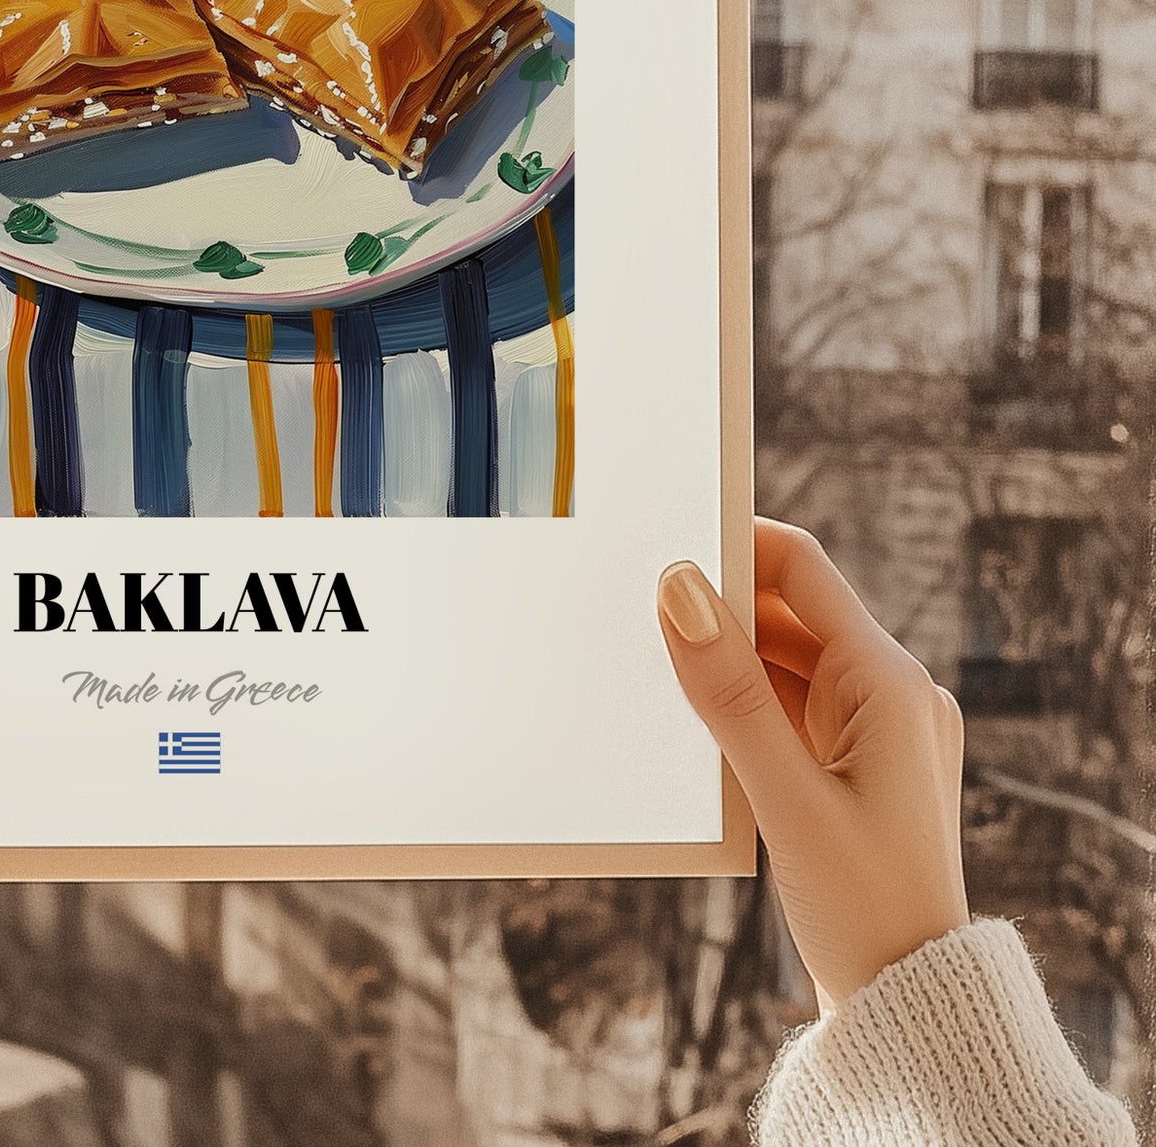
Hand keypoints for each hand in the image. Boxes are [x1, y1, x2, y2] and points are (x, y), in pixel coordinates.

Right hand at [657, 518, 968, 1008]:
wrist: (912, 1004)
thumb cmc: (862, 908)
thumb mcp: (783, 796)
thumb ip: (727, 689)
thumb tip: (678, 588)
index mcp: (888, 682)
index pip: (801, 568)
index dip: (732, 545)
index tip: (662, 545)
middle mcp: (892, 691)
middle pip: (790, 609)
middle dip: (718, 606)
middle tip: (638, 612)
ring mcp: (878, 727)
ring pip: (785, 657)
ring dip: (727, 658)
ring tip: (657, 671)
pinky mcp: (858, 761)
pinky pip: (792, 702)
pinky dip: (745, 701)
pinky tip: (696, 721)